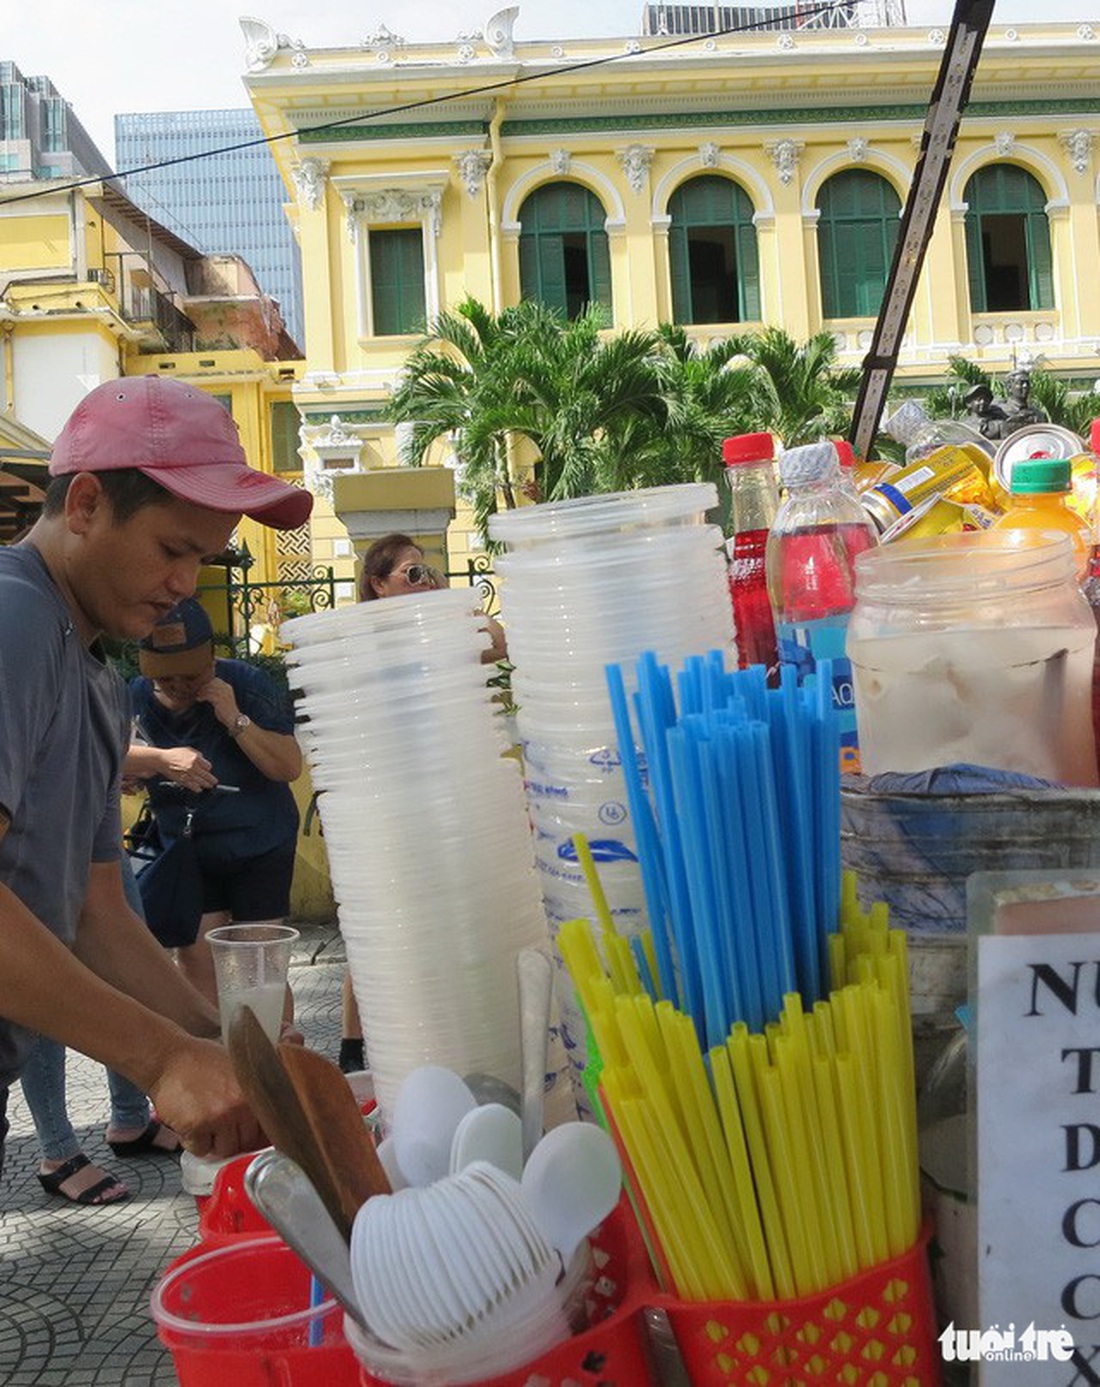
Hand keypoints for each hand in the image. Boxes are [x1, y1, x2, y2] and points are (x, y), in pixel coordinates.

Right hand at [147, 1037, 264, 1157]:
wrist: (168, 1058)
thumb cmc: (199, 1061)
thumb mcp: (237, 1070)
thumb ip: (251, 1093)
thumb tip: (264, 1120)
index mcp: (254, 1091)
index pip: (268, 1128)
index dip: (258, 1136)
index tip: (250, 1137)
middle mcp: (240, 1104)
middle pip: (246, 1142)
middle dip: (233, 1138)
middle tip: (218, 1125)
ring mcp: (220, 1116)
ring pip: (225, 1149)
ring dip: (213, 1142)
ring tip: (203, 1120)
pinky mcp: (197, 1126)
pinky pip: (200, 1149)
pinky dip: (193, 1142)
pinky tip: (189, 1122)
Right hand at [159, 746, 215, 792]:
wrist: (162, 760)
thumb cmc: (175, 754)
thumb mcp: (188, 750)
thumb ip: (198, 754)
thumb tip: (204, 759)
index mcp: (196, 758)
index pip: (208, 766)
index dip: (208, 769)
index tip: (207, 770)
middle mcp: (193, 767)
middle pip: (207, 775)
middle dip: (212, 780)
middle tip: (214, 783)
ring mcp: (188, 774)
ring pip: (201, 782)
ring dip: (206, 785)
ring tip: (209, 786)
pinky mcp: (182, 780)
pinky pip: (192, 786)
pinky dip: (197, 788)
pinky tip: (199, 789)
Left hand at [195, 676, 240, 731]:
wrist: (233, 718)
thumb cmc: (227, 709)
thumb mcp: (223, 697)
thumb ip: (217, 691)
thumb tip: (205, 687)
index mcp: (227, 686)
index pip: (215, 679)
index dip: (206, 681)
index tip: (200, 685)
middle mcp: (226, 688)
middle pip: (211, 682)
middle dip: (202, 686)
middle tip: (195, 689)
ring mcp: (223, 694)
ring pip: (208, 689)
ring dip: (201, 691)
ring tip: (196, 694)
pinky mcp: (219, 700)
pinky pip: (207, 696)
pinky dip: (202, 697)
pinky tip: (198, 699)